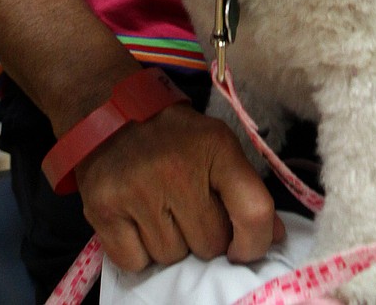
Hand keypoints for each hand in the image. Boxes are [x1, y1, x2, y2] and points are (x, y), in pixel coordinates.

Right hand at [76, 101, 283, 271]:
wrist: (109, 114)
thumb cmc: (173, 135)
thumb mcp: (216, 145)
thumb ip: (245, 188)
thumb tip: (272, 236)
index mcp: (215, 147)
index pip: (253, 210)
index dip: (255, 242)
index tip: (245, 248)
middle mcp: (177, 168)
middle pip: (211, 244)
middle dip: (205, 237)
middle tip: (189, 211)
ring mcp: (138, 191)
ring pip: (173, 257)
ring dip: (172, 244)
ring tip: (161, 210)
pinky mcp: (103, 210)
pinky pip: (136, 263)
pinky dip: (139, 253)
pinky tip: (137, 221)